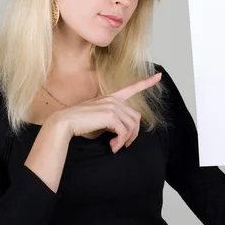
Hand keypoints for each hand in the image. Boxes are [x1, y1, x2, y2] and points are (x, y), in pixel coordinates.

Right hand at [47, 72, 161, 152]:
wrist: (65, 122)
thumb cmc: (80, 123)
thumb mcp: (100, 119)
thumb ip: (113, 120)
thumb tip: (125, 133)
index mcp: (111, 97)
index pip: (132, 88)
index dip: (147, 82)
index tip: (159, 76)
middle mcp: (114, 99)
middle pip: (136, 117)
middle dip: (133, 134)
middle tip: (123, 145)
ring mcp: (113, 106)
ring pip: (132, 126)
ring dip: (126, 140)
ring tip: (115, 147)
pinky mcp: (111, 115)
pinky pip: (124, 131)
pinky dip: (120, 142)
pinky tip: (112, 147)